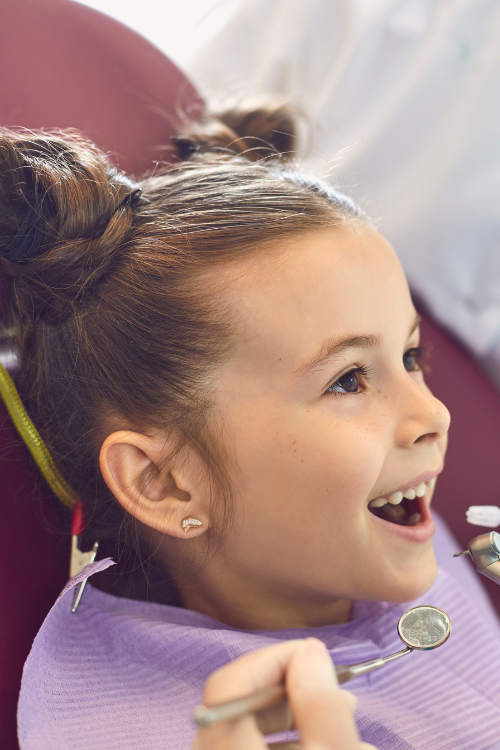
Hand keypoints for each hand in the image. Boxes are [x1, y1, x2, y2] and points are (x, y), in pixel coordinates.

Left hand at [192, 638, 376, 749]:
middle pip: (241, 709)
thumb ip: (321, 705)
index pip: (228, 685)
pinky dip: (293, 748)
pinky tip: (330, 748)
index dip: (273, 661)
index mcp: (224, 746)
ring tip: (350, 733)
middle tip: (343, 698)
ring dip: (302, 726)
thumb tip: (311, 652)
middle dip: (296, 695)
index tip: (317, 657)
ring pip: (252, 736)